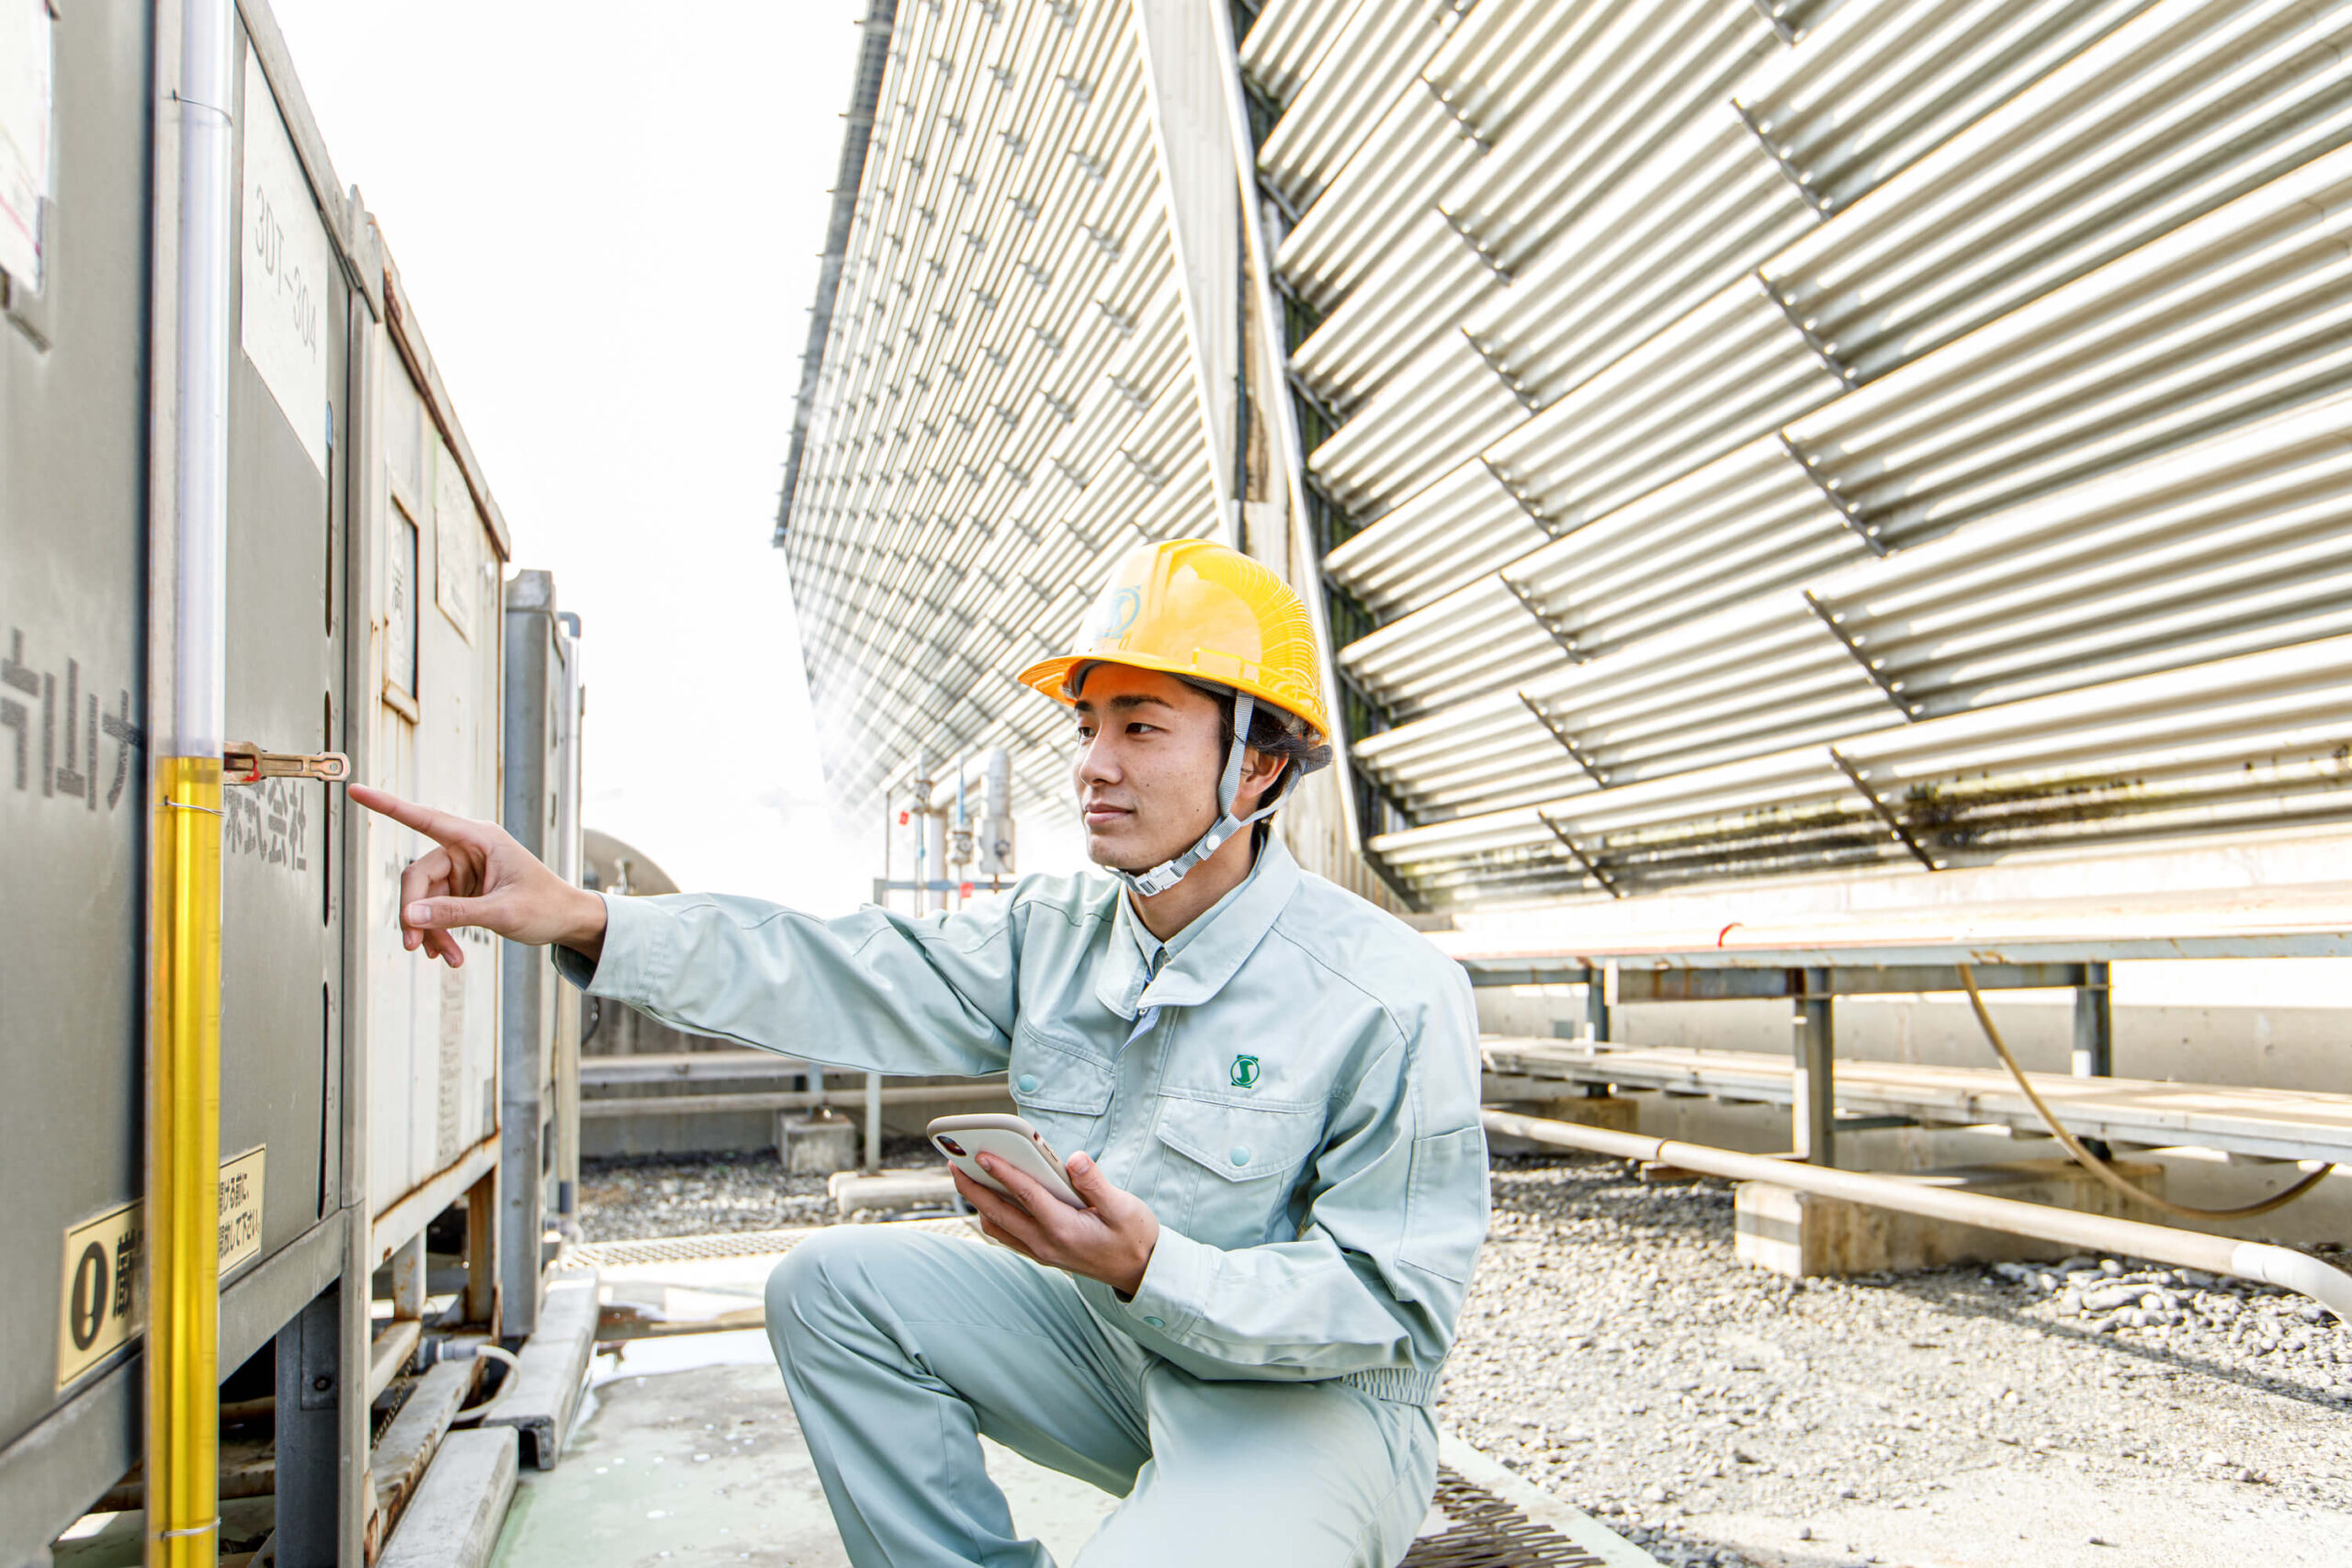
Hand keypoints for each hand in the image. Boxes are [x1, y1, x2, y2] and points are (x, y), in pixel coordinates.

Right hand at [348, 784, 607, 967]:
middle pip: (418, 876)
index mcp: (480, 839)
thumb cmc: (545, 907)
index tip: (355, 790)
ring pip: (424, 899)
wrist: (568, 921)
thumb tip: (409, 916)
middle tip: (413, 946)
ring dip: (430, 930)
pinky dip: (438, 932)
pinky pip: (436, 910)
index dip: (388, 805)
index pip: (425, 818)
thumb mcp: (502, 913)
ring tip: (446, 959)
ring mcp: (464, 870)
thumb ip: (455, 913)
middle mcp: (468, 849)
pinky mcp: (463, 890)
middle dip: (414, 913)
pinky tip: (446, 954)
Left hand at [952, 1151, 1159, 1298]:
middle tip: (954, 1163)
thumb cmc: (1134, 1235)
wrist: (1140, 1270)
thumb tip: (1074, 1159)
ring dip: (979, 1203)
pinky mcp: (1042, 1253)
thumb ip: (1095, 1183)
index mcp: (1064, 1229)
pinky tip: (991, 1198)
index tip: (981, 1154)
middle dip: (973, 1188)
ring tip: (967, 1177)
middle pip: (998, 1213)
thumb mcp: (1123, 1207)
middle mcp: (1046, 1243)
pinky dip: (992, 1215)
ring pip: (997, 1227)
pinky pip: (1007, 1235)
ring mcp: (1041, 1251)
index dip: (1002, 1172)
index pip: (1025, 1195)